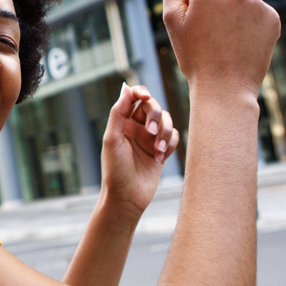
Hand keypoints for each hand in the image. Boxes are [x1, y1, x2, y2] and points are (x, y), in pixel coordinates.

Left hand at [99, 83, 178, 217]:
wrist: (127, 198)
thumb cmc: (115, 170)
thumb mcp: (112, 140)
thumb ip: (119, 113)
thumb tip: (126, 88)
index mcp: (121, 123)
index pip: (133, 98)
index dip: (141, 92)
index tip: (145, 97)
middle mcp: (135, 128)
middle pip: (152, 106)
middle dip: (154, 115)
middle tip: (149, 131)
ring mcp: (149, 139)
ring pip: (166, 121)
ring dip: (165, 132)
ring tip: (157, 149)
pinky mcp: (161, 150)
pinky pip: (173, 137)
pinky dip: (169, 144)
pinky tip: (159, 158)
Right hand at [162, 0, 279, 99]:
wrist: (225, 87)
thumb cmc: (193, 56)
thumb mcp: (172, 21)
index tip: (193, 16)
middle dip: (212, 0)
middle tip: (207, 32)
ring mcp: (256, 3)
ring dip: (230, 10)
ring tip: (224, 38)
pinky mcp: (272, 17)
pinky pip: (255, 10)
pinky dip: (248, 21)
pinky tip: (240, 40)